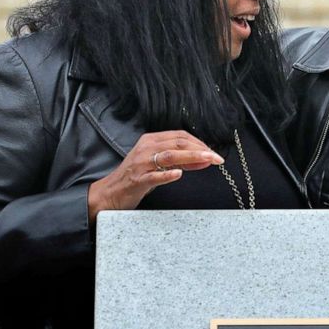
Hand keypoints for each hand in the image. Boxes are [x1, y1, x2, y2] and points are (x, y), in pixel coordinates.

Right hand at [87, 131, 223, 221]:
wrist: (111, 192)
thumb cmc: (136, 177)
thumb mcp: (158, 164)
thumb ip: (180, 160)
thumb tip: (204, 159)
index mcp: (151, 141)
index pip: (180, 136)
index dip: (199, 143)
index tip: (213, 152)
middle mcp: (146, 149)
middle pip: (178, 144)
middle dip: (201, 149)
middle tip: (217, 158)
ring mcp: (141, 164)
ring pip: (169, 156)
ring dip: (191, 157)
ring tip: (207, 160)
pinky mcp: (137, 180)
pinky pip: (154, 176)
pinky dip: (167, 174)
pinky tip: (179, 174)